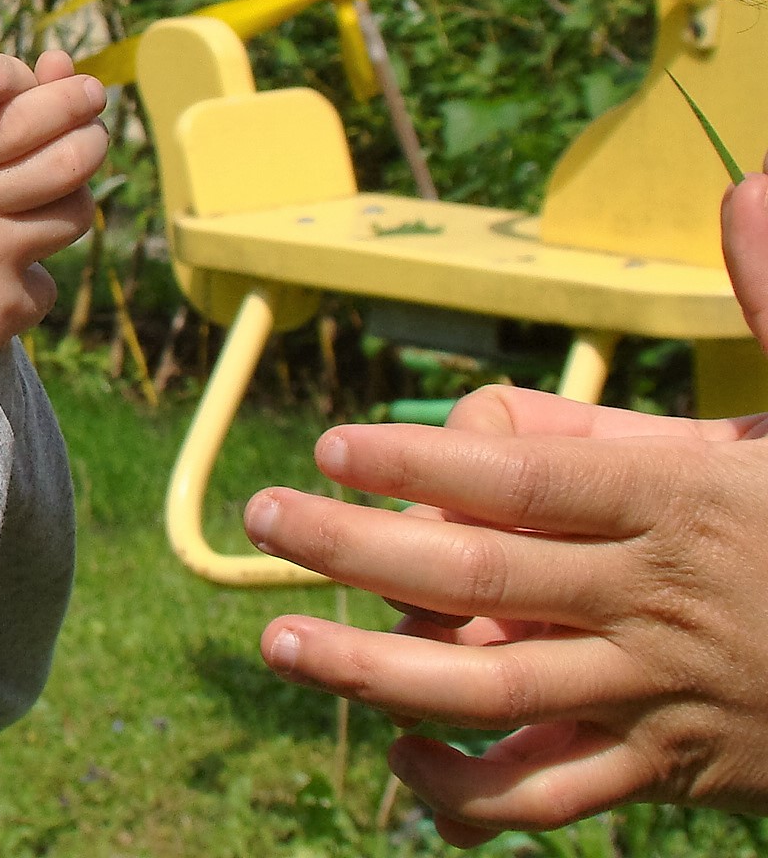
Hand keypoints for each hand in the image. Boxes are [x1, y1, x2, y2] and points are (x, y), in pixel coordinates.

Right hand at [0, 46, 104, 364]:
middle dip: (86, 127)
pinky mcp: (0, 308)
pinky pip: (41, 283)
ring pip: (70, 211)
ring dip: (72, 196)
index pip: (7, 102)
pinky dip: (30, 277)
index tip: (59, 74)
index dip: (46, 88)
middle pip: (64, 150)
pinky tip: (7, 280)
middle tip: (92, 120)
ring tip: (64, 192)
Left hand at [243, 391, 767, 842]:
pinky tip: (402, 752)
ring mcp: (658, 695)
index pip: (528, 481)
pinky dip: (470, 791)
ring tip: (280, 639)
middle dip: (357, 549)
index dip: (421, 467)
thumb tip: (750, 185)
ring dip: (376, 670)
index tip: (331, 445)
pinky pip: (551, 795)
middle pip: (482, 579)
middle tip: (261, 517)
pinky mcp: (668, 772)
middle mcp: (656, 601)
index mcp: (682, 505)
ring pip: (496, 694)